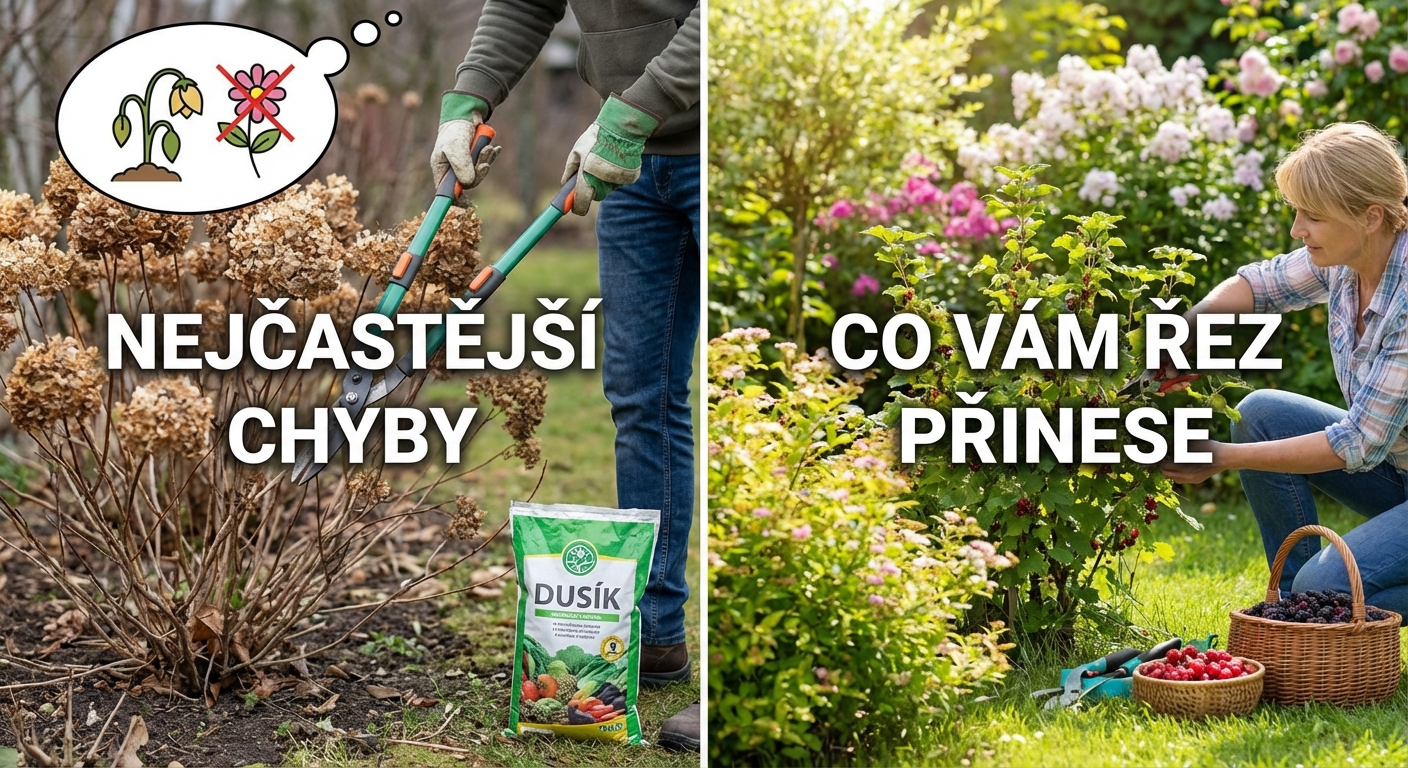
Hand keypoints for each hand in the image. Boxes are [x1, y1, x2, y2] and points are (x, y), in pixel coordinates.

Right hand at [431, 92, 500, 203]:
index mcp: (441, 169)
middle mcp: (452, 169)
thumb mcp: (456, 146)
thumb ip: (461, 165)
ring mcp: (464, 164)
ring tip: (488, 148)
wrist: (466, 113)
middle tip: (485, 162)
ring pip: (478, 173)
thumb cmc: (456, 129)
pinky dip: (490, 156)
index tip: (468, 203)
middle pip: (467, 183)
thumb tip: (468, 184)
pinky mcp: (474, 158)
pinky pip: (484, 163)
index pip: (447, 192)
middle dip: (478, 173)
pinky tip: (494, 149)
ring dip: (485, 161)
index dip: (457, 199)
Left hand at [560, 95, 659, 215]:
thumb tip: (564, 184)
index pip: (581, 203)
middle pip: (596, 196)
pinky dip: (617, 174)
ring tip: (605, 159)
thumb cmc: (595, 138)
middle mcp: (603, 183)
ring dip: (605, 179)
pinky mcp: (630, 177)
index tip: (574, 208)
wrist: (621, 128)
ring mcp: (618, 181)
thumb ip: (570, 170)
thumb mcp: (577, 151)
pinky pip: (620, 181)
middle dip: (592, 188)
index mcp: (587, 177)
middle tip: (591, 172)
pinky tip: (616, 159)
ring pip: (609, 187)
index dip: (577, 207)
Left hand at [1158, 440, 1226, 483]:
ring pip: (1174, 478)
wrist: (1224, 457)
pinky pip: (1182, 479)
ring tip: (1170, 461)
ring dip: (1170, 471)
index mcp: (1185, 468)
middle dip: (1163, 466)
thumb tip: (1164, 446)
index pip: (1165, 467)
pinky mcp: (1196, 480)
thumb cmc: (1208, 447)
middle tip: (1162, 457)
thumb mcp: (1190, 444)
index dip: (1160, 460)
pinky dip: (1178, 473)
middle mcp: (1188, 477)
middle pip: (1167, 474)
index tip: (1159, 454)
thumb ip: (1176, 447)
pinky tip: (1180, 464)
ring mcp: (1192, 480)